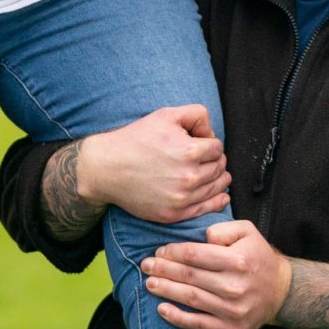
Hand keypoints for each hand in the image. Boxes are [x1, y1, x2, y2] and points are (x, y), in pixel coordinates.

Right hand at [74, 108, 231, 225]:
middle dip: (216, 161)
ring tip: (214, 174)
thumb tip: (212, 134)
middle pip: (219, 169)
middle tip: (207, 158)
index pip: (218, 148)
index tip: (200, 144)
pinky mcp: (174, 214)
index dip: (210, 143)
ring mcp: (181, 198)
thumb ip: (197, 115)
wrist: (107, 168)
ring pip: (216, 188)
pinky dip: (217, 202)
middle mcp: (188, 177)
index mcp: (189, 151)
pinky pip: (206, 209)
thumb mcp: (166, 114)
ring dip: (219, 180)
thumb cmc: (136, 138)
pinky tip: (221, 196)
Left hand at [143, 220, 289, 328]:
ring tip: (149, 283)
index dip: (173, 253)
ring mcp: (233, 310)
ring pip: (191, 299)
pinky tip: (162, 309)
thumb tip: (201, 237)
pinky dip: (178, 318)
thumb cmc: (258, 256)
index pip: (195, 255)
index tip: (159, 251)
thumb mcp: (247, 231)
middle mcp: (235, 286)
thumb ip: (223, 228)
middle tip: (145, 265)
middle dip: (163, 270)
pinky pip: (199, 324)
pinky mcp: (231, 328)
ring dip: (166, 291)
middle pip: (190, 276)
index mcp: (238, 260)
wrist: (281, 291)